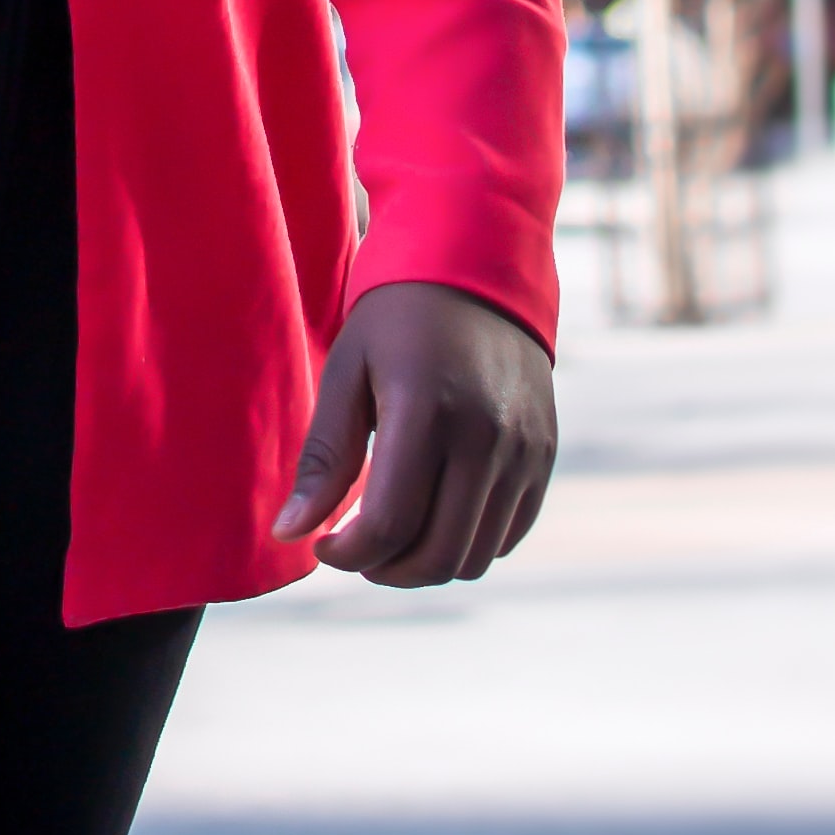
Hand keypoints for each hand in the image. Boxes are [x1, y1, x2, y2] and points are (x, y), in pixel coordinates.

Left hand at [272, 280, 555, 585]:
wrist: (477, 265)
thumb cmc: (396, 316)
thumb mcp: (347, 371)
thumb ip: (324, 459)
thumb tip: (290, 534)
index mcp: (427, 411)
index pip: (390, 524)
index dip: (348, 553)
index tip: (323, 544)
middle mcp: (486, 437)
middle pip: (436, 554)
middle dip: (384, 568)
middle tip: (353, 545)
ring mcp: (524, 450)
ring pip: (474, 556)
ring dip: (426, 562)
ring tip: (391, 531)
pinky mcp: (544, 455)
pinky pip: (508, 534)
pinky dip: (468, 542)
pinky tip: (434, 512)